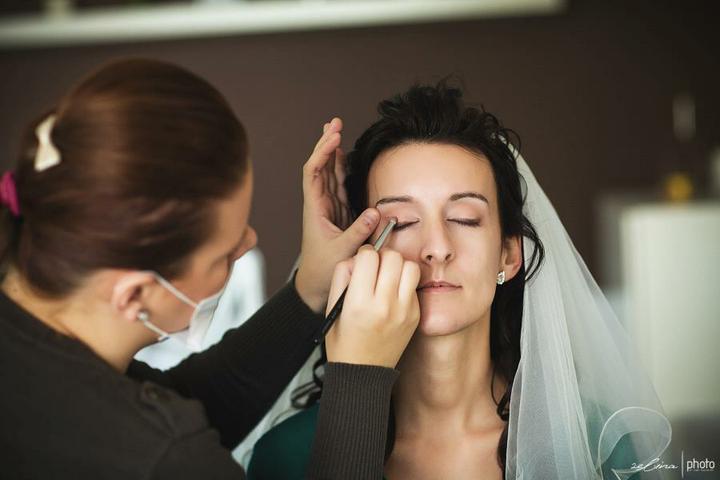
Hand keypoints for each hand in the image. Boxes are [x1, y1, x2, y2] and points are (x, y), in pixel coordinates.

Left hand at [295, 118, 379, 311]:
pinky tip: (344, 157)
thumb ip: (358, 231)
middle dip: (326, 144)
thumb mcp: (342, 250)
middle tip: (334, 122)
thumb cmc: (323, 269)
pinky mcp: (338, 213)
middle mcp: (319, 204)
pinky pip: (338, 185)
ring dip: (332, 152)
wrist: (315, 284)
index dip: (322, 153)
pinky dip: (341, 169)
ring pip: (329, 173)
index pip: (314, 173)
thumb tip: (375, 211)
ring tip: (337, 130)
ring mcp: (329, 207)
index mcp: (315, 209)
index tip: (334, 136)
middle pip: (320, 167)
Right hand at [325, 245, 420, 367]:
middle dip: (382, 256)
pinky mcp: (415, 316)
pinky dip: (404, 284)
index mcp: (360, 303)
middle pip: (393, 256)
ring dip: (398, 266)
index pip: (368, 256)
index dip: (363, 254)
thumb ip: (342, 275)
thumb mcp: (333, 307)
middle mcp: (384, 305)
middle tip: (376, 267)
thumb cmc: (344, 341)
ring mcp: (404, 311)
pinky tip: (393, 294)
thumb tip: (358, 257)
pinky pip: (414, 285)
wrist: (363, 373)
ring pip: (410, 266)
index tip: (362, 262)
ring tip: (388, 277)